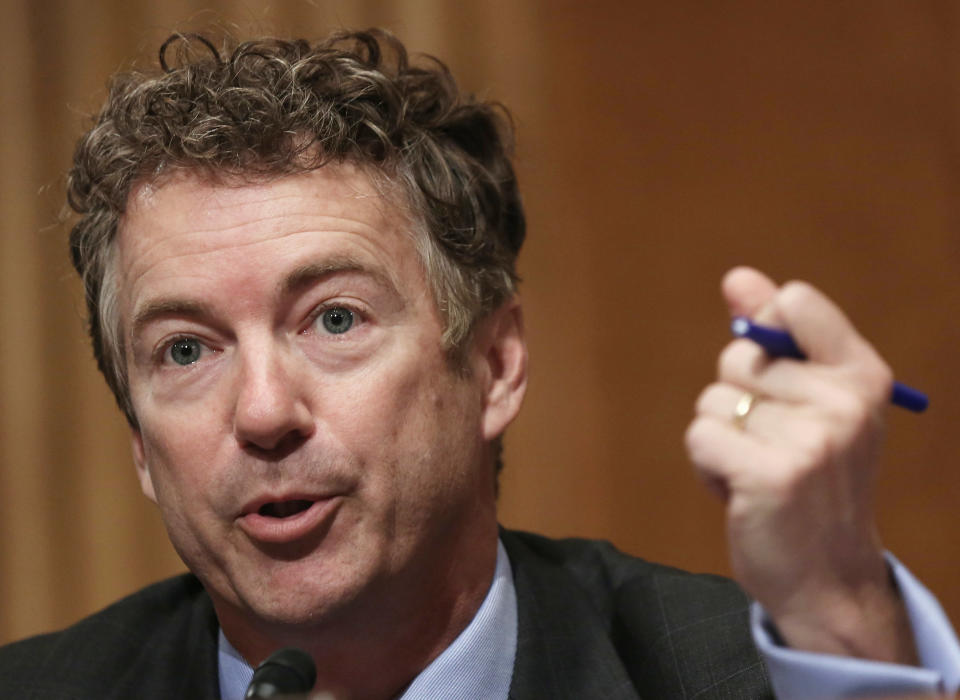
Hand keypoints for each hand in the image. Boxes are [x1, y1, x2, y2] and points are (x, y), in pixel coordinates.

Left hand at [685, 266, 916, 663]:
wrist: (828, 576)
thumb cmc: (813, 480)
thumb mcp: (810, 402)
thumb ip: (776, 335)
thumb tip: (737, 277)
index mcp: (862, 375)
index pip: (795, 301)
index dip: (764, 328)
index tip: (775, 371)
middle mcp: (844, 402)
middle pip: (737, 355)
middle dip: (737, 399)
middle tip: (772, 444)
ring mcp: (810, 440)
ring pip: (713, 400)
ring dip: (721, 437)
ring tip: (758, 470)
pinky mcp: (770, 475)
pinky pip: (700, 435)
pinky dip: (706, 463)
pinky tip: (740, 490)